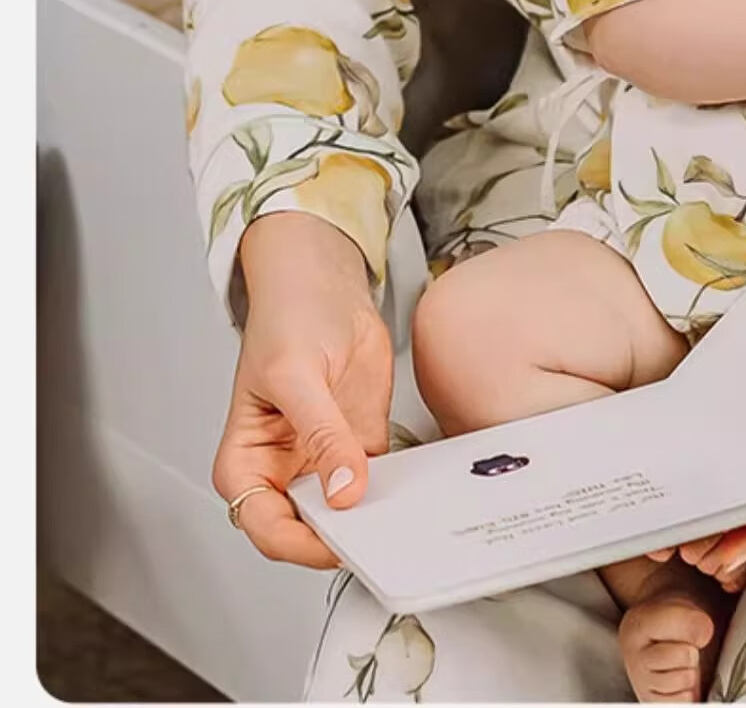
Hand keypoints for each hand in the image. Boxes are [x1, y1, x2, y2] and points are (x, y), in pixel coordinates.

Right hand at [211, 212, 394, 568]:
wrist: (326, 285)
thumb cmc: (287, 319)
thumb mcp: (296, 377)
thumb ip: (321, 436)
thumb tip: (343, 489)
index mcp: (246, 463)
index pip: (266, 527)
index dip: (300, 544)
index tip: (339, 541)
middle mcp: (283, 471)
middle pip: (307, 532)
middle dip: (340, 538)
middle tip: (378, 534)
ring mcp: (324, 462)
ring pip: (346, 515)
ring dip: (372, 519)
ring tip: (402, 518)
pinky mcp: (362, 447)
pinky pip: (379, 485)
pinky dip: (395, 493)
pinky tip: (415, 491)